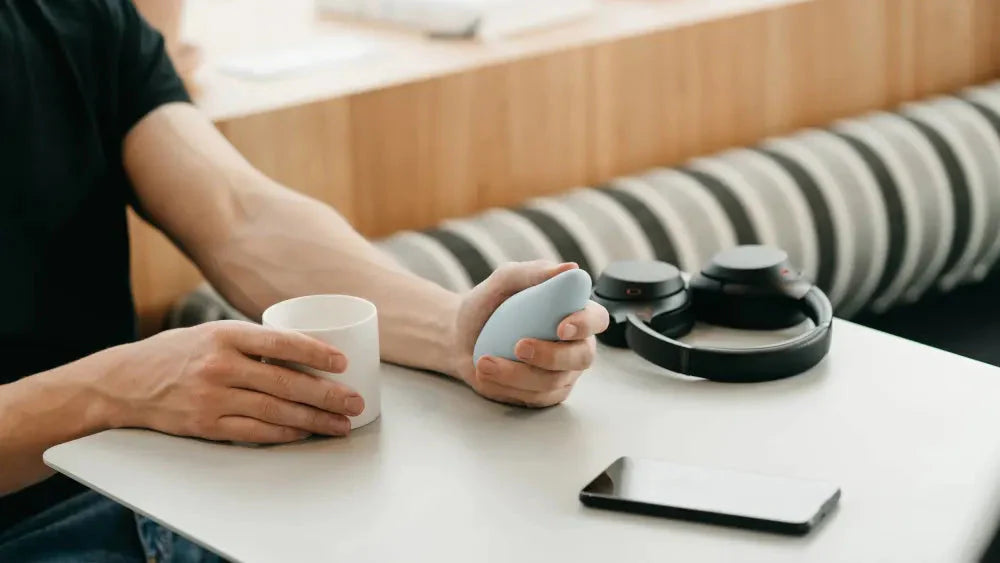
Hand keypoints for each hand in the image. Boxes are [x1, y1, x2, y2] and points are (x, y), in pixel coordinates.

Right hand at [99, 320, 363, 442]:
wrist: (124, 382)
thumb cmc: (176, 354)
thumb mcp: (210, 333)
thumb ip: (251, 342)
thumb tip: (304, 349)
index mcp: (225, 335)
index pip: (281, 343)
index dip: (316, 353)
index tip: (343, 362)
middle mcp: (220, 366)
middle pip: (286, 384)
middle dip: (327, 395)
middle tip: (354, 401)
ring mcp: (212, 398)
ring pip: (275, 412)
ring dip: (314, 420)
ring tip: (340, 424)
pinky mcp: (206, 425)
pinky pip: (254, 432)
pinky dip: (284, 434)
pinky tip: (305, 433)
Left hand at [452, 261, 609, 407]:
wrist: (461, 336)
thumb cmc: (488, 304)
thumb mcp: (504, 281)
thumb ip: (534, 273)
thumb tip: (570, 268)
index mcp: (574, 313)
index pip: (596, 319)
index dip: (585, 324)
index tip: (560, 326)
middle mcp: (575, 345)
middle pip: (582, 357)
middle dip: (552, 356)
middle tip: (519, 346)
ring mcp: (562, 373)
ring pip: (554, 382)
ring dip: (517, 373)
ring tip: (484, 362)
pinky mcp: (543, 394)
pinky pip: (535, 398)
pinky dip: (508, 387)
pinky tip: (486, 375)